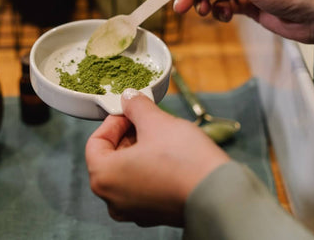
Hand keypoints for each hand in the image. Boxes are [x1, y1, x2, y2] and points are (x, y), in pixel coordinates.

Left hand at [85, 89, 229, 226]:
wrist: (218, 194)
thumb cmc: (183, 160)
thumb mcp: (156, 122)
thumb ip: (136, 107)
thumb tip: (129, 98)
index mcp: (103, 176)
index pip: (95, 142)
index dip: (114, 121)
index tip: (130, 111)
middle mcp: (112, 198)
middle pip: (110, 157)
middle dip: (128, 135)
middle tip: (146, 120)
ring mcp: (132, 210)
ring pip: (127, 172)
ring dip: (139, 150)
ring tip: (160, 135)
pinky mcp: (152, 214)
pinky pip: (142, 186)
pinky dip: (149, 168)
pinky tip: (168, 155)